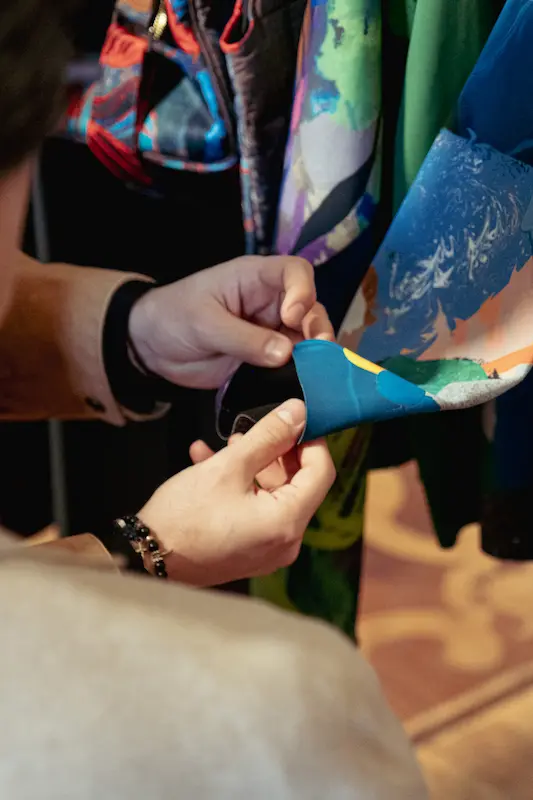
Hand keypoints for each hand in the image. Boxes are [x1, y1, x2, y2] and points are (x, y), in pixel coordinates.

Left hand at [128, 255, 333, 388]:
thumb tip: (285, 354)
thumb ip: (244, 339)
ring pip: (306, 338)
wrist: (152, 347)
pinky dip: (301, 374)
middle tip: (317, 351)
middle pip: (310, 308)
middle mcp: (270, 302)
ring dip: (314, 355)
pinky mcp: (266, 358)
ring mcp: (270, 331)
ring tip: (316, 373)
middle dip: (317, 328)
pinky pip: (291, 364)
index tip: (292, 316)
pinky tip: (307, 386)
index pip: (294, 272)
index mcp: (254, 279)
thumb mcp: (205, 324)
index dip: (302, 291)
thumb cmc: (173, 317)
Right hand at [138, 399, 334, 585]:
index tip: (295, 420)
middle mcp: (285, 542)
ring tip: (225, 444)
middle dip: (276, 452)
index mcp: (287, 522)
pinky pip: (256, 510)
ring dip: (253, 465)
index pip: (321, 472)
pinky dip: (241, 487)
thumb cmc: (184, 516)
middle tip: (255, 429)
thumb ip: (268, 436)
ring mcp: (267, 550)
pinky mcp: (249, 551)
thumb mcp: (228, 466)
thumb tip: (298, 412)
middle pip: (298, 484)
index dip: (311, 440)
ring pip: (274, 494)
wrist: (144, 558)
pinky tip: (210, 463)